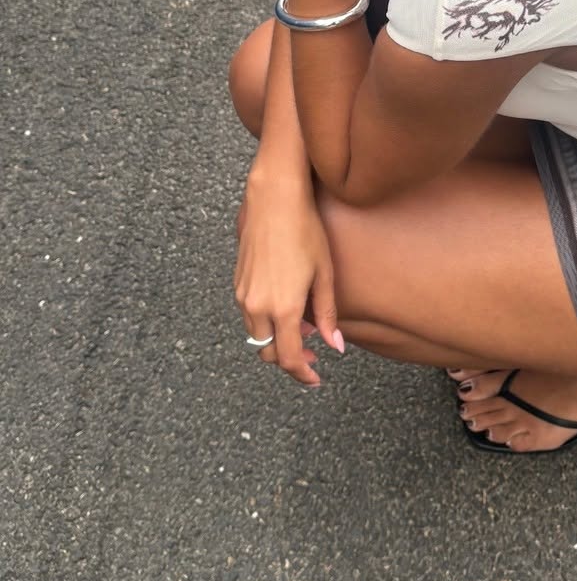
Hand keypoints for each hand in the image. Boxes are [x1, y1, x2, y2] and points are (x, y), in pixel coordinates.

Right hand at [234, 170, 343, 387]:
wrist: (274, 201)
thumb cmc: (305, 232)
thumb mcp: (324, 274)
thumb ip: (328, 314)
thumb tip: (334, 346)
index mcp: (282, 308)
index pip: (289, 357)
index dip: (302, 373)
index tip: (315, 378)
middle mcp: (257, 306)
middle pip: (267, 352)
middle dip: (289, 359)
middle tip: (312, 354)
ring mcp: (243, 295)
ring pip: (256, 335)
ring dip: (276, 339)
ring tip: (304, 326)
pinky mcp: (238, 283)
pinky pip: (249, 315)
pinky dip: (266, 322)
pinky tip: (286, 307)